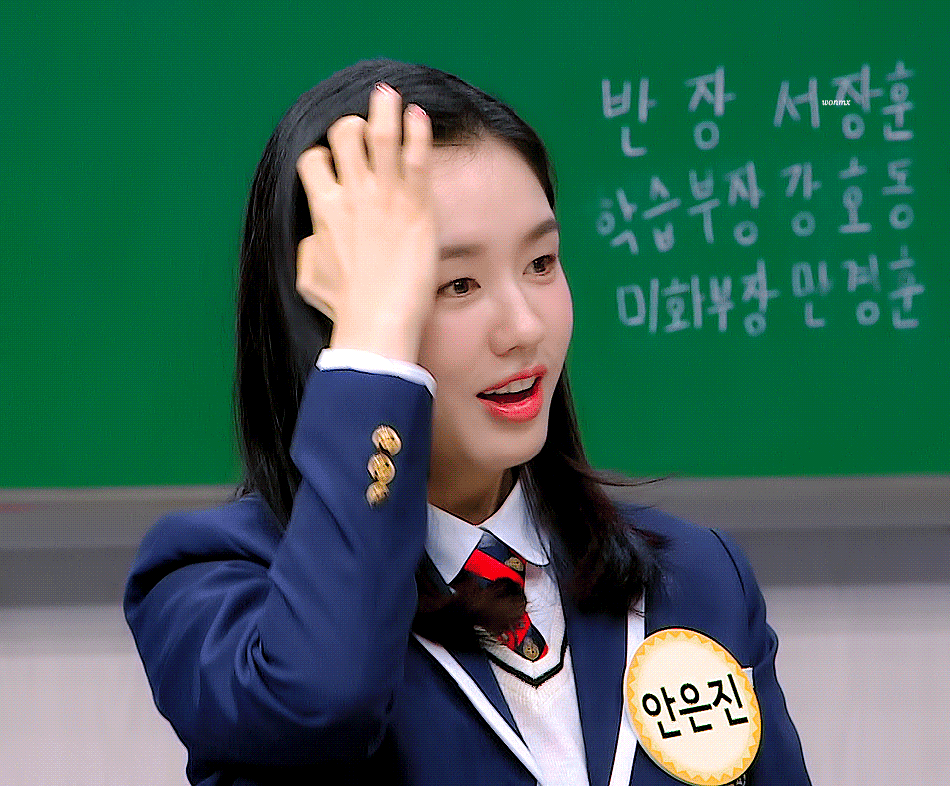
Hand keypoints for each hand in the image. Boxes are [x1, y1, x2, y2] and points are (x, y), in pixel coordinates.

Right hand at [295, 83, 435, 363]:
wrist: (376, 321)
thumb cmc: (344, 307)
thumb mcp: (310, 276)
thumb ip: (311, 247)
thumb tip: (315, 238)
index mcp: (322, 209)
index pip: (314, 160)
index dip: (324, 156)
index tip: (335, 162)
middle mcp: (351, 194)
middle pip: (344, 135)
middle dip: (351, 126)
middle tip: (363, 129)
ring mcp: (384, 196)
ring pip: (380, 134)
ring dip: (384, 108)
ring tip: (389, 95)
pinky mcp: (416, 206)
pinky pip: (417, 156)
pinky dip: (417, 131)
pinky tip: (419, 117)